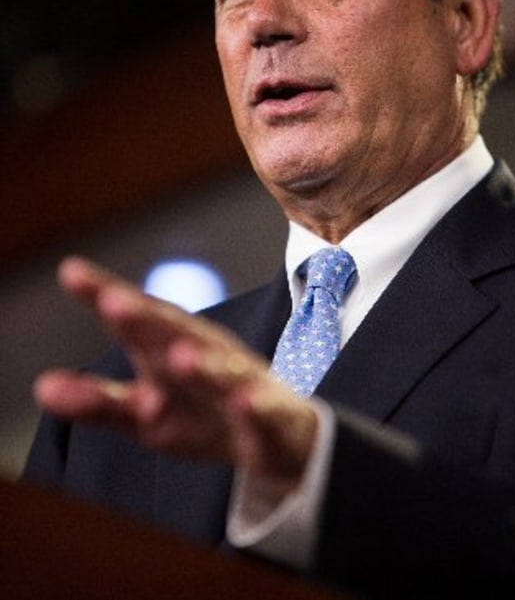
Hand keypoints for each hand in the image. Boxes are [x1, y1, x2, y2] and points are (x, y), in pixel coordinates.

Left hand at [33, 256, 317, 488]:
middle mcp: (206, 357)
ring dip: (204, 365)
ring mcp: (243, 385)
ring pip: (224, 373)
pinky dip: (256, 409)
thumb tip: (40, 386)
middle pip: (177, 334)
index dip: (105, 296)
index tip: (71, 272)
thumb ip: (97, 401)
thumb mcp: (146, 412)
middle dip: (148, 320)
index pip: (135, 321)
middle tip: (114, 303)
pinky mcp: (274, 419)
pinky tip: (245, 403)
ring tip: (180, 357)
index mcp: (169, 352)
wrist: (278, 437)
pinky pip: (266, 414)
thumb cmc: (204, 414)